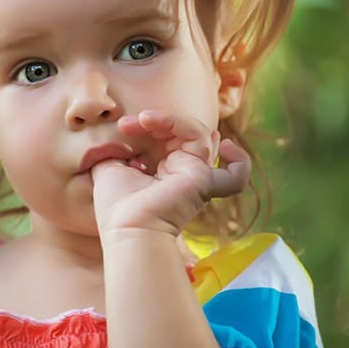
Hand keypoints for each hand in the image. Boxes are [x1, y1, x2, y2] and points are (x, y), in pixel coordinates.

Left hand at [91, 110, 250, 236]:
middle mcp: (183, 175)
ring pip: (200, 135)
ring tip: (145, 120)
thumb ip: (117, 150)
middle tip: (128, 125)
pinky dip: (238, 158)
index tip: (124, 126)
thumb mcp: (110, 167)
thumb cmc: (116, 206)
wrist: (125, 227)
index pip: (170, 138)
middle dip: (158, 121)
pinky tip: (221, 141)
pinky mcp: (203, 180)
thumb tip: (119, 137)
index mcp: (164, 172)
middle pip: (185, 134)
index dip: (151, 125)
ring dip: (171, 120)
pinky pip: (235, 173)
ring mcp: (196, 177)